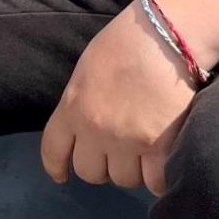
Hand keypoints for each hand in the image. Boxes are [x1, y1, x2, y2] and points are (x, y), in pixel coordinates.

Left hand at [41, 4, 196, 195]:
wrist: (164, 36)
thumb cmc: (126, 43)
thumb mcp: (88, 71)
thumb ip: (83, 102)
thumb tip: (88, 124)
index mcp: (72, 107)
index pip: (53, 148)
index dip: (56, 166)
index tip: (61, 175)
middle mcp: (95, 130)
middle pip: (90, 173)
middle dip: (104, 166)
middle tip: (119, 154)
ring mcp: (127, 141)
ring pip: (125, 179)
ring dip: (134, 171)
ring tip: (146, 153)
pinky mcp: (160, 147)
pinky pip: (156, 182)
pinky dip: (160, 177)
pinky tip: (165, 163)